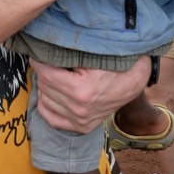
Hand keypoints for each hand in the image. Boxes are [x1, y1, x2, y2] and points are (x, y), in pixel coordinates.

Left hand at [32, 57, 150, 132]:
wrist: (134, 80)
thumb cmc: (115, 62)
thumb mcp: (92, 54)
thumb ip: (67, 52)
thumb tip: (43, 46)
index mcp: (81, 90)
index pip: (45, 73)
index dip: (39, 59)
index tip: (39, 52)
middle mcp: (79, 109)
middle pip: (44, 85)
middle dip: (44, 71)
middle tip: (50, 61)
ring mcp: (80, 120)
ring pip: (45, 99)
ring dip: (46, 86)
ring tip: (54, 74)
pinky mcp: (82, 127)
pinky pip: (51, 119)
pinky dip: (47, 105)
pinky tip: (51, 93)